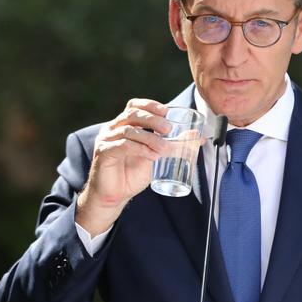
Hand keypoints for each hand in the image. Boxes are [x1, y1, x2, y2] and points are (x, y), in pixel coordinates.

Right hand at [76, 99, 173, 235]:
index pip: (134, 106)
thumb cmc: (134, 174)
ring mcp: (106, 139)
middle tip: (169, 129)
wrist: (116, 196)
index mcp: (124, 125)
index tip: (166, 111)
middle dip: (152, 119)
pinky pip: (122, 146)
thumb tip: (198, 137)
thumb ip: (173, 145)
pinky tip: (152, 156)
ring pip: (129, 131)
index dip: (150, 105)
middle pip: (132, 114)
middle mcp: (113, 128)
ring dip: (150, 138)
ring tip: (165, 148)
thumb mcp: (156, 156)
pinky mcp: (103, 152)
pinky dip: (139, 149)